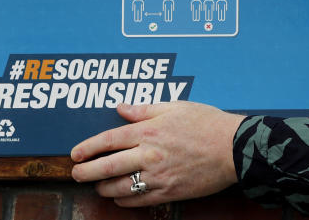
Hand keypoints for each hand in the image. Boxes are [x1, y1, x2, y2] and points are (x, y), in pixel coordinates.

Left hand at [70, 101, 245, 206]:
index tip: (75, 154)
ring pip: (117, 187)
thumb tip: (121, 107)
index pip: (107, 140)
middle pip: (105, 167)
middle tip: (76, 174)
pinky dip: (123, 200)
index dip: (87, 148)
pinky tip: (120, 195)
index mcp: (148, 131)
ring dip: (102, 188)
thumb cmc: (206, 123)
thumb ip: (144, 109)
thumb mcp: (175, 107)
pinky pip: (136, 201)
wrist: (233, 148)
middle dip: (85, 173)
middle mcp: (148, 155)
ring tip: (99, 185)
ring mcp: (157, 176)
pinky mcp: (167, 192)